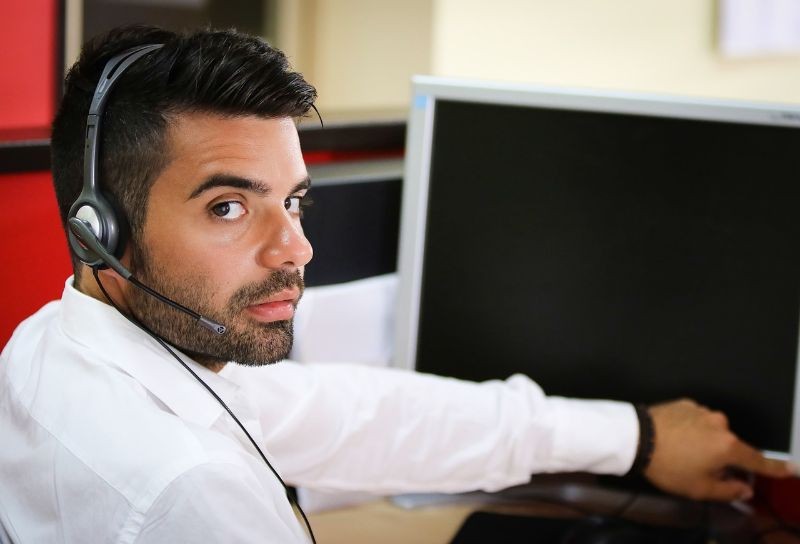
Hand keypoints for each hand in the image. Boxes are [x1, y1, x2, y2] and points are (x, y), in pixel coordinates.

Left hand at [643, 399, 794, 500]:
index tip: (789, 468)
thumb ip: (728, 490)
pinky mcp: (684, 403)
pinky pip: (695, 420)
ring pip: (712, 432)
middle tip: (702, 470)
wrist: (635, 437)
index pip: (758, 460)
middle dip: (723, 458)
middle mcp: (720, 424)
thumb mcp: (699, 488)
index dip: (774, 467)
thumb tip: (745, 488)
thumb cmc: (668, 466)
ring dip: (705, 442)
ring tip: (682, 453)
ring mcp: (702, 410)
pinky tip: (674, 438)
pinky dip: (691, 430)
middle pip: (731, 446)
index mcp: (728, 446)